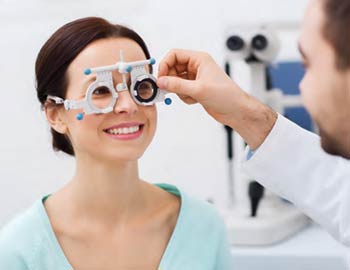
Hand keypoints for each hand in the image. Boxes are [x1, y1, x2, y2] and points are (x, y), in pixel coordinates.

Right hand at [157, 49, 276, 149]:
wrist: (235, 110)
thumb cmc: (226, 96)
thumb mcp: (199, 89)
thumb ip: (177, 85)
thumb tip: (161, 82)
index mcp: (199, 59)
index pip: (175, 55)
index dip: (165, 65)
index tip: (161, 78)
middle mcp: (197, 67)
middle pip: (173, 68)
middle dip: (171, 80)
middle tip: (168, 90)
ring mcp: (196, 78)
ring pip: (176, 81)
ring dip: (179, 90)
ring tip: (190, 96)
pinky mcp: (196, 89)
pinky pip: (181, 90)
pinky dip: (184, 96)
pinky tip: (195, 100)